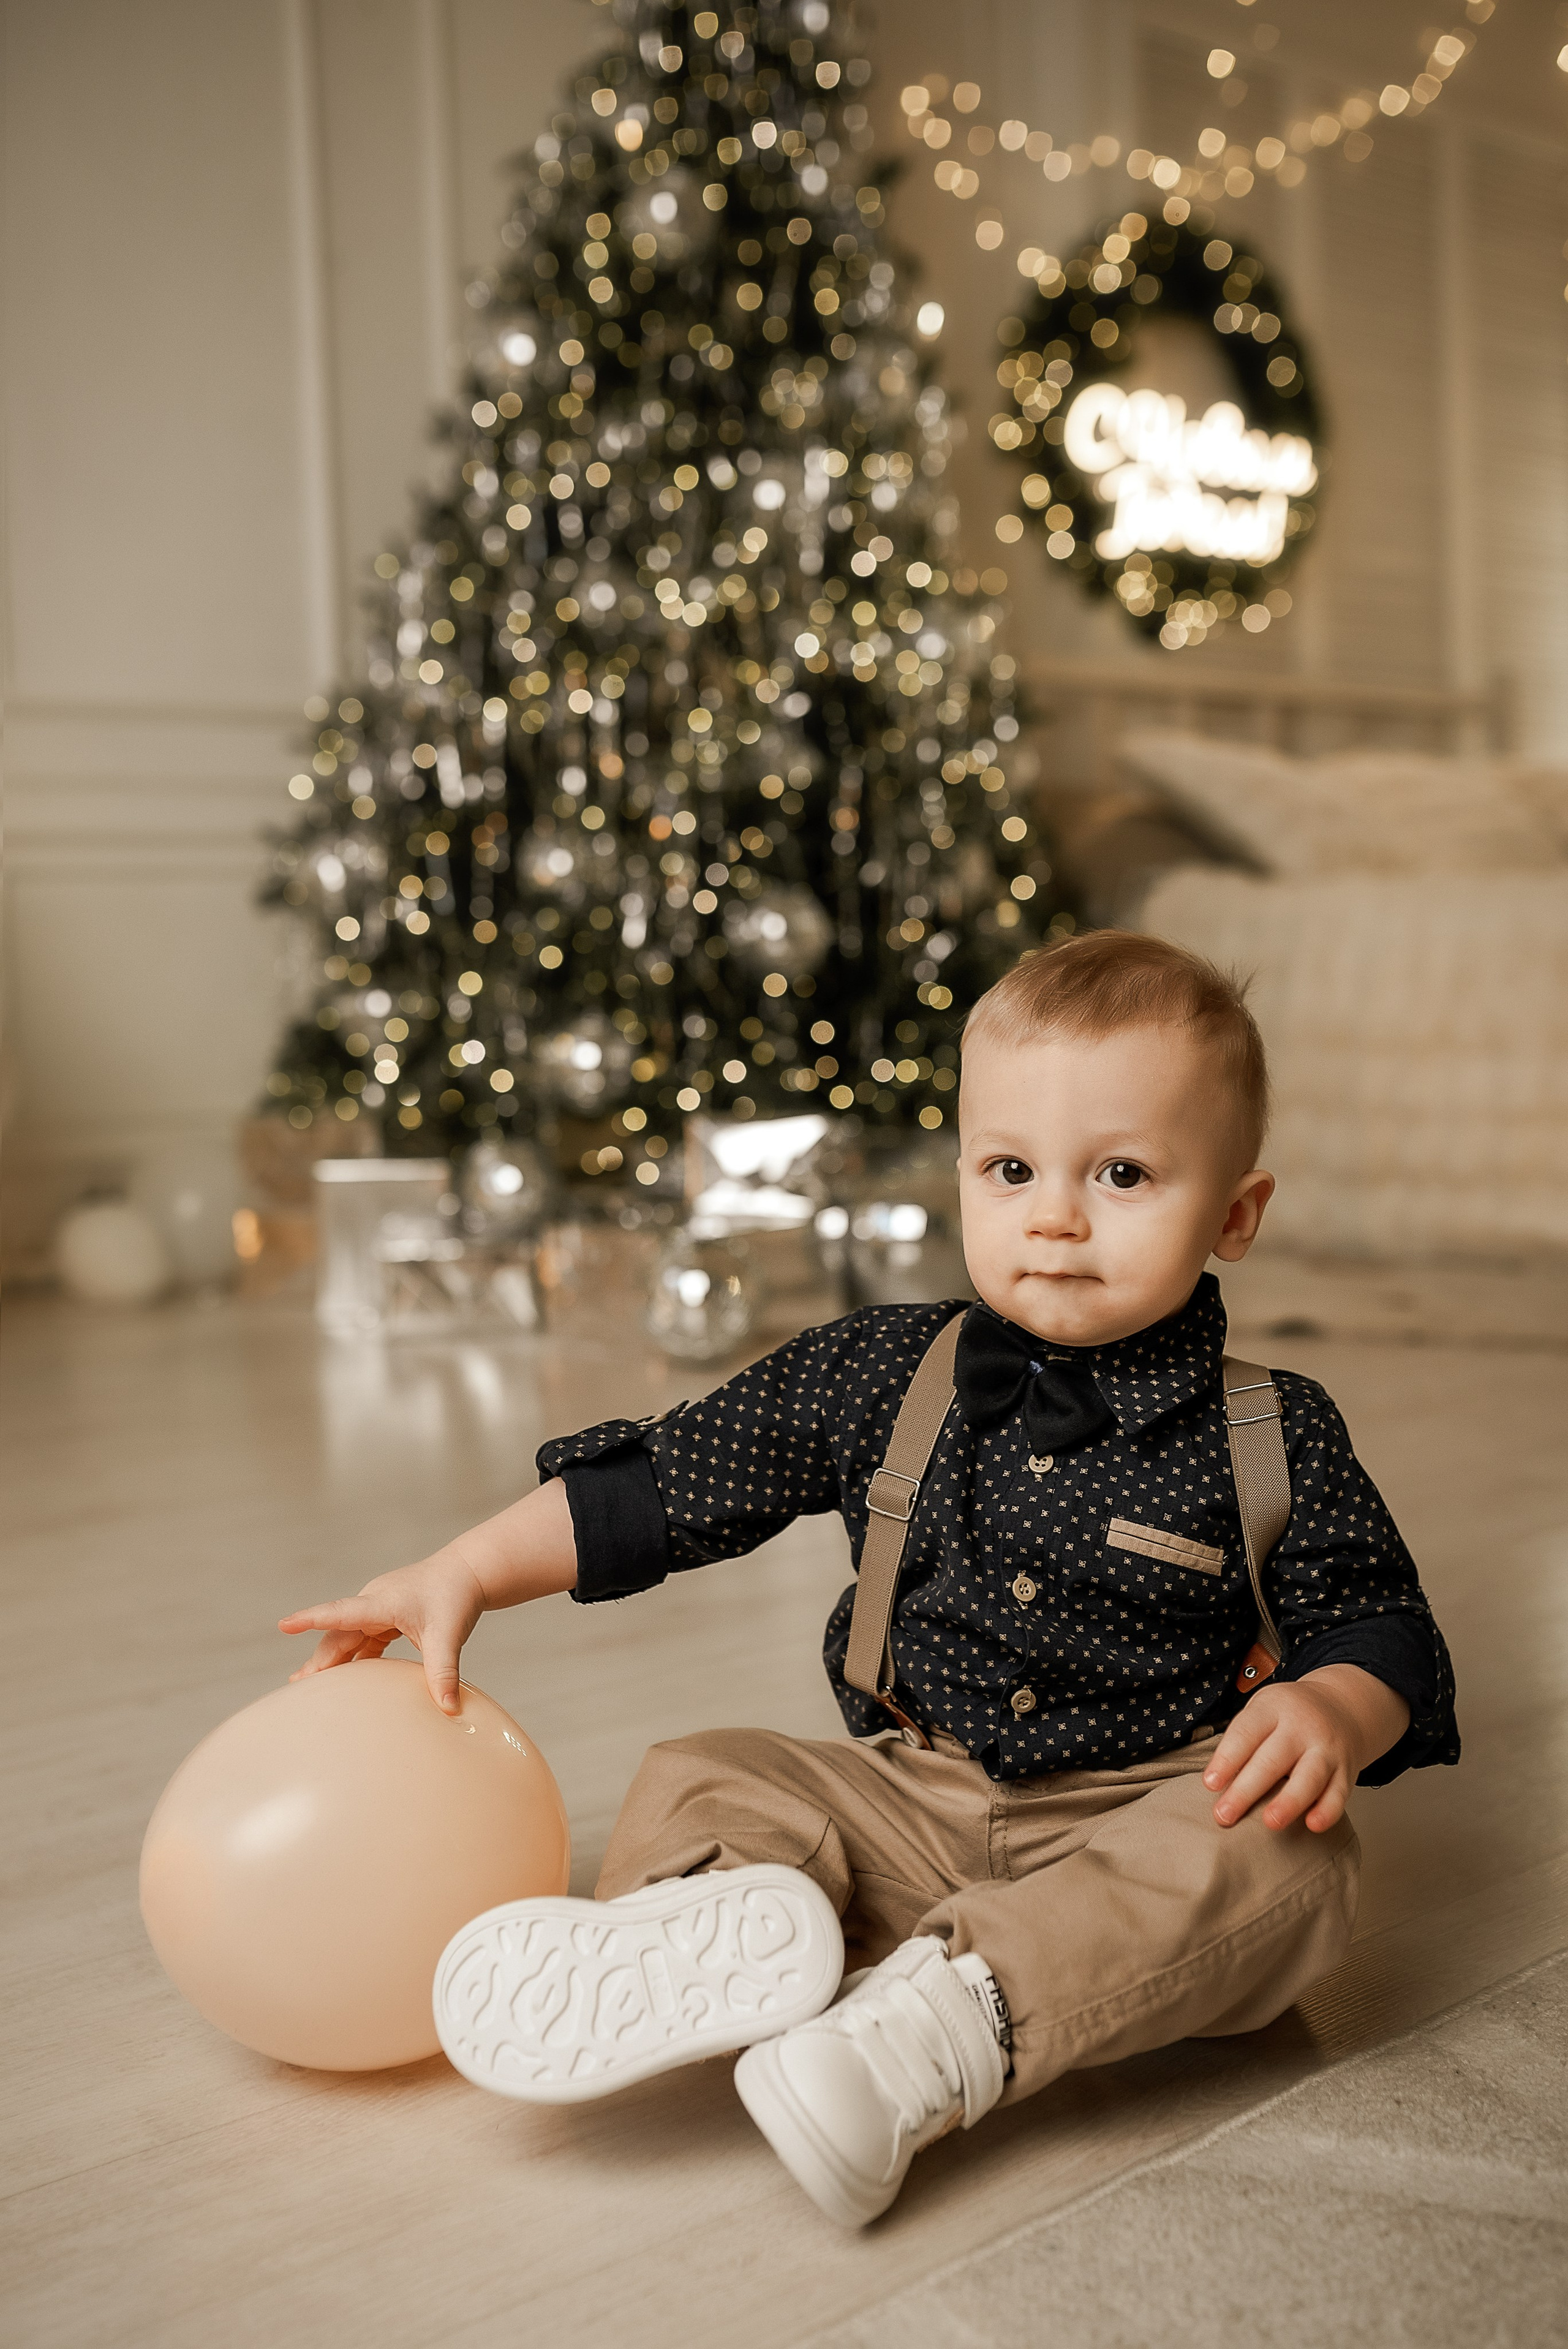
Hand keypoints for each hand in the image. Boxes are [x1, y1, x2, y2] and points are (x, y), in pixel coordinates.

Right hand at [279, 1546, 487, 1713]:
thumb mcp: (449, 1636)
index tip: (284, 1624)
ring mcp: (378, 1610)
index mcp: (383, 1602)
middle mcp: (375, 1603)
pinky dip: (353, 1658)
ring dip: (332, 1660)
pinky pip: (362, 1640)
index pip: (341, 1612)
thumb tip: (450, 1710)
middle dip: (319, 1658)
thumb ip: (444, 1673)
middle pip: (339, 1633)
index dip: (312, 1619)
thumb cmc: (457, 1597)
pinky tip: (345, 1679)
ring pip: (348, 1637)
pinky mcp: (386, 1618)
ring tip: (309, 1685)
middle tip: (297, 1685)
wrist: (469, 1572)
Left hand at [1202, 1665, 1409, 1833]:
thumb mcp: (1263, 1710)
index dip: (1226, 1759)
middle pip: (1272, 1759)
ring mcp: (1327, 1749)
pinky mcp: (1346, 1770)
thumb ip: (1243, 1741)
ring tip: (1269, 1823)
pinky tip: (1313, 1825)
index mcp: (1272, 1708)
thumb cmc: (1288, 1715)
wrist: (1342, 1705)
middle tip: (1224, 1815)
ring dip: (1289, 1801)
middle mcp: (1301, 1727)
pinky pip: (1339, 1793)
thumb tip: (1217, 1784)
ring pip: (1309, 1776)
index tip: (1210, 1785)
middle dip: (1246, 1790)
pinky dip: (1327, 1811)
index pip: (1246, 1733)